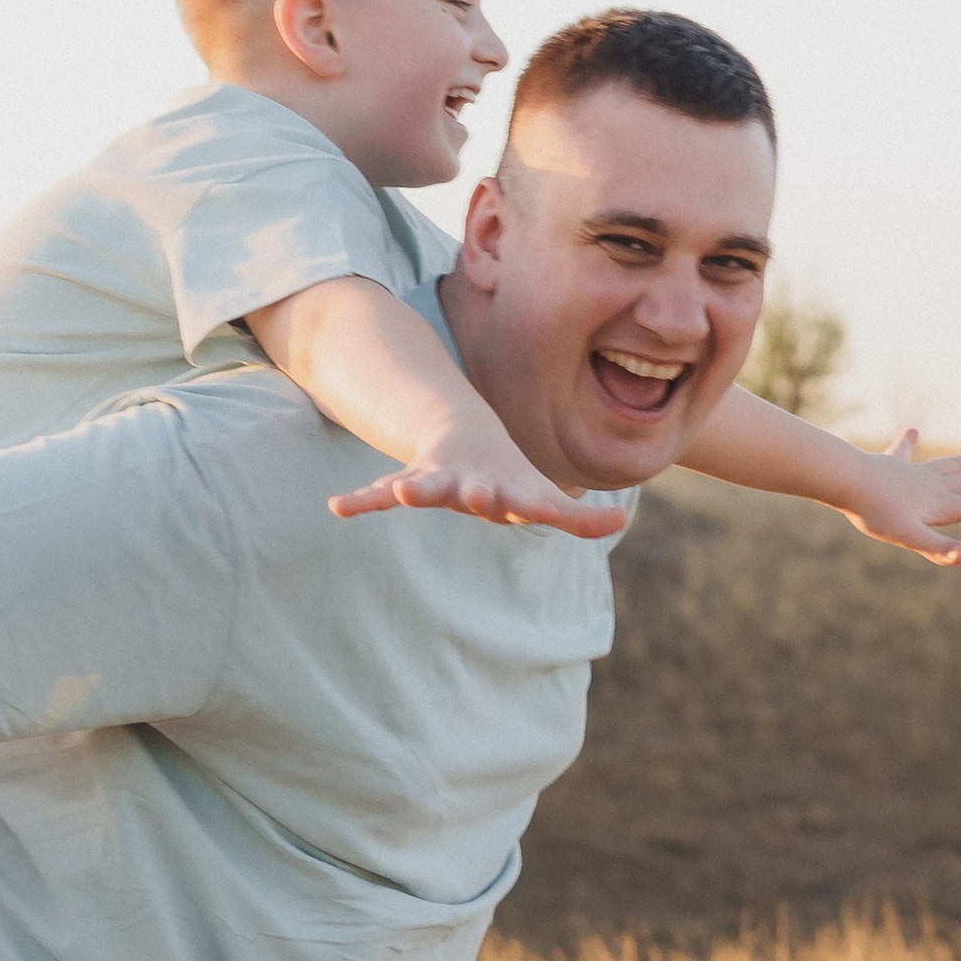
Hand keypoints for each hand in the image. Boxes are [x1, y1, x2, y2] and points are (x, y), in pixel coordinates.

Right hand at [327, 423, 626, 540]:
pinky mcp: (408, 484)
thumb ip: (580, 517)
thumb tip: (621, 522)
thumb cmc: (510, 481)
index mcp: (504, 490)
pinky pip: (379, 493)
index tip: (506, 503)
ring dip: (410, 492)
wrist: (467, 439)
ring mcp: (436, 481)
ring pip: (421, 486)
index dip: (515, 503)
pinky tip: (338, 508)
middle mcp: (469, 482)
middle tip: (470, 496)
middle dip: (467, 493)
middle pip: (466, 490)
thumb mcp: (543, 496)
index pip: (514, 499)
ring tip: (398, 495)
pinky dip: (362, 500)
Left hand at [842, 430, 960, 567]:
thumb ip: (937, 547)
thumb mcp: (908, 536)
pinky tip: (914, 431)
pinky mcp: (894, 465)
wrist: (848, 481)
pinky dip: (910, 443)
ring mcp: (916, 473)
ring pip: (953, 466)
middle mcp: (935, 486)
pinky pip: (905, 452)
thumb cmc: (877, 512)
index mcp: (942, 504)